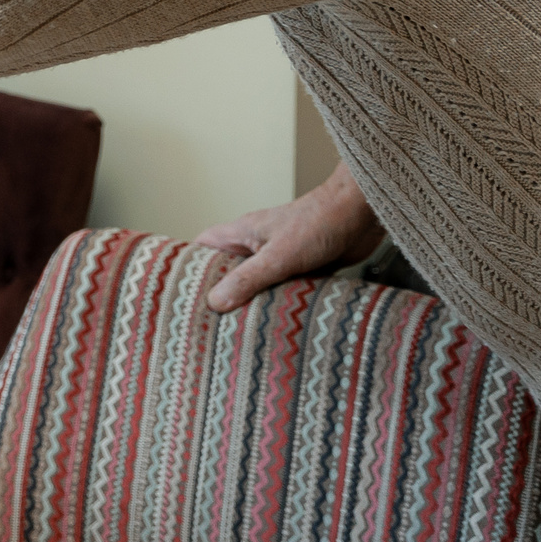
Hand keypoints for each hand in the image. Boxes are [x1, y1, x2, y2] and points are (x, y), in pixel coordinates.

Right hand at [192, 160, 382, 312]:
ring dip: (254, 301)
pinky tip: (279, 321)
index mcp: (242, 233)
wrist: (362, 212)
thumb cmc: (319, 222)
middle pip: (228, 269)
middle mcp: (258, 244)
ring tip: (240, 329)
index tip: (179, 291)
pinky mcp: (304, 267)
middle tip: (210, 321)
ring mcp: (281, 255)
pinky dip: (280, 302)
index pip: (203, 246)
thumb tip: (215, 302)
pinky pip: (284, 288)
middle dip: (221, 292)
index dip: (188, 266)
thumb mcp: (278, 255)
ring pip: (257, 282)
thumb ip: (248, 279)